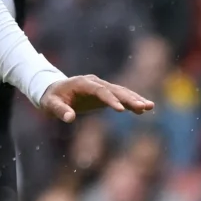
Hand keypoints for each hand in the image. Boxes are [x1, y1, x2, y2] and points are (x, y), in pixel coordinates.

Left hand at [36, 75, 155, 121]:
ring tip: (150, 107)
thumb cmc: (51, 98)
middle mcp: (95, 82)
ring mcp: (102, 87)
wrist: (53, 91)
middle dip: (130, 98)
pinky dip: (131, 102)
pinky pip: (120, 97)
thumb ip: (60, 111)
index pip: (100, 91)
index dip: (111, 99)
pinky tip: (144, 109)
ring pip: (121, 92)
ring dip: (135, 99)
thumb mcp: (51, 105)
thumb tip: (70, 118)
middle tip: (144, 106)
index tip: (122, 110)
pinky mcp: (105, 94)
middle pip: (115, 90)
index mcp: (83, 83)